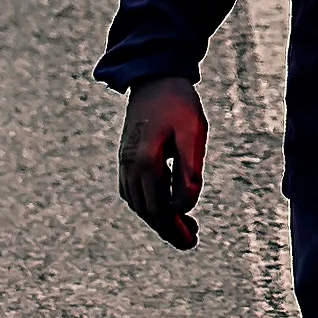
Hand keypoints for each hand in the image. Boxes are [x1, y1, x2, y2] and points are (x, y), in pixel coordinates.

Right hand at [117, 77, 209, 248]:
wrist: (155, 76)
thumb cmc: (179, 104)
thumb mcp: (192, 134)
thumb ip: (189, 170)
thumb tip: (184, 206)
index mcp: (145, 163)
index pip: (158, 209)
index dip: (174, 229)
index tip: (191, 241)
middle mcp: (129, 166)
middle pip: (146, 210)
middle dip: (168, 228)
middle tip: (190, 240)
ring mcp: (124, 161)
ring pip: (138, 202)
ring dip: (158, 217)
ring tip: (183, 224)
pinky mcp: (126, 155)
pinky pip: (132, 190)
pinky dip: (147, 203)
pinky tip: (164, 203)